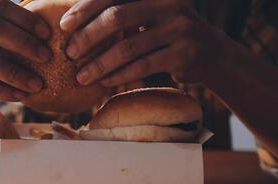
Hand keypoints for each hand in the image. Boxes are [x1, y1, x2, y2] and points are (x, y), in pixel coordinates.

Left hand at [60, 0, 240, 86]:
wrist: (213, 53)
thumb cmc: (170, 35)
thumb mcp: (151, 16)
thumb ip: (125, 14)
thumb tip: (80, 25)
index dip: (85, 8)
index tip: (64, 25)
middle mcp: (167, 4)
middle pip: (118, 17)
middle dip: (89, 37)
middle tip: (70, 54)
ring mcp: (178, 28)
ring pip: (129, 47)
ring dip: (101, 64)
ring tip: (82, 76)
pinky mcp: (183, 54)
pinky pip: (143, 66)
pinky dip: (120, 75)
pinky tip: (105, 82)